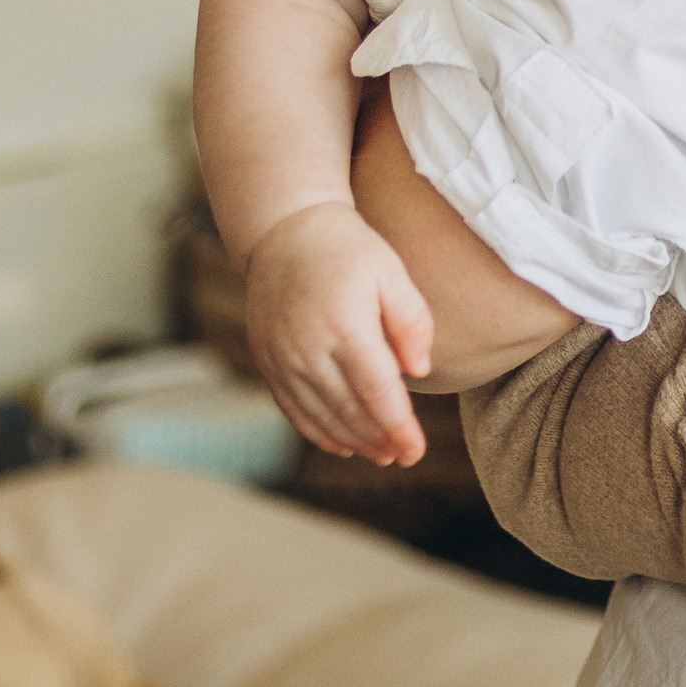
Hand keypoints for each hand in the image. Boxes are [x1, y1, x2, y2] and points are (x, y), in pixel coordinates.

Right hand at [244, 198, 435, 465]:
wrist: (285, 230)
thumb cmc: (348, 249)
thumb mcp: (391, 271)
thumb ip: (412, 320)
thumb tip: (418, 371)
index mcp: (344, 323)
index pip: (376, 392)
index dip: (398, 428)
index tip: (416, 451)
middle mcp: (307, 346)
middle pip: (348, 410)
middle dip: (379, 439)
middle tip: (404, 455)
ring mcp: (282, 357)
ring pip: (320, 416)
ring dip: (352, 440)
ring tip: (380, 453)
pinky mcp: (267, 361)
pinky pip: (292, 409)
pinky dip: (318, 431)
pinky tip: (343, 443)